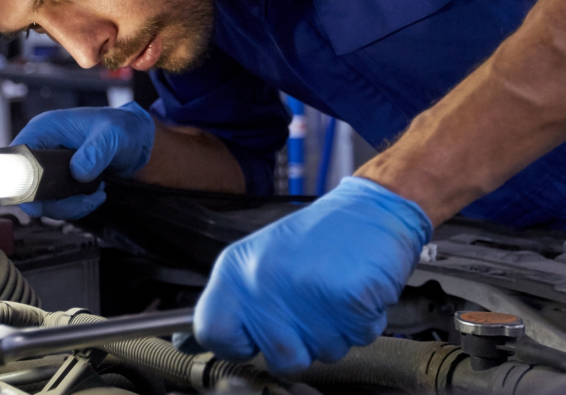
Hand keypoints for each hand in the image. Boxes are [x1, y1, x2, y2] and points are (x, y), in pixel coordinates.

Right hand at [10, 102, 154, 219]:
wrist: (137, 138)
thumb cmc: (122, 126)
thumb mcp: (112, 135)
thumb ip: (96, 152)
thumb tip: (78, 172)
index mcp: (44, 130)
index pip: (17, 159)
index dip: (21, 182)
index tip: (40, 201)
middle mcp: (42, 148)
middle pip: (27, 186)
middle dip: (53, 201)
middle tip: (81, 201)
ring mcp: (50, 166)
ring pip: (43, 200)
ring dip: (69, 206)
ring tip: (96, 195)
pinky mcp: (61, 180)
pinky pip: (58, 202)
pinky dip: (76, 206)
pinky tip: (96, 196)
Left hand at [195, 177, 431, 372]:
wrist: (373, 207)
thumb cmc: (321, 235)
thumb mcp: (261, 259)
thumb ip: (232, 302)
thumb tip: (192, 341)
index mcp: (237, 269)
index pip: (212, 332)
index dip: (236, 343)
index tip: (252, 338)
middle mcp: (265, 281)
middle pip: (280, 357)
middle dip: (304, 341)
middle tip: (313, 305)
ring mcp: (306, 292)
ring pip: (324, 353)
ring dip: (337, 331)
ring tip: (336, 291)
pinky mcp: (348, 299)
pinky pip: (359, 338)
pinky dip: (365, 321)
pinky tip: (356, 290)